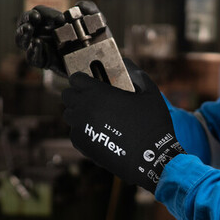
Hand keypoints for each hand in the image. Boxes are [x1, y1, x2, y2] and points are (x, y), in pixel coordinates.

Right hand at [15, 1, 98, 76]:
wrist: (102, 61)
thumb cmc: (95, 39)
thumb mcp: (95, 21)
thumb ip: (90, 8)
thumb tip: (79, 5)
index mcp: (50, 22)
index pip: (39, 12)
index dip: (45, 12)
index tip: (60, 19)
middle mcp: (43, 34)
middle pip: (24, 23)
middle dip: (26, 18)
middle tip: (34, 17)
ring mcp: (42, 48)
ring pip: (21, 41)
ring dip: (22, 33)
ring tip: (29, 28)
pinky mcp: (45, 62)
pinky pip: (32, 58)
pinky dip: (32, 50)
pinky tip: (37, 44)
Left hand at [62, 59, 184, 191]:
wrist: (151, 157)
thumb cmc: (152, 123)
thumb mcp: (150, 92)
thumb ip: (136, 73)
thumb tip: (126, 62)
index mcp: (98, 93)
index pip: (75, 78)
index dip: (83, 78)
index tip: (91, 81)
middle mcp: (84, 109)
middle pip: (67, 95)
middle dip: (78, 94)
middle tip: (93, 98)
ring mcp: (80, 128)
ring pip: (69, 114)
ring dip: (79, 111)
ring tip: (96, 115)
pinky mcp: (81, 145)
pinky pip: (75, 132)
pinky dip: (84, 130)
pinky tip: (100, 131)